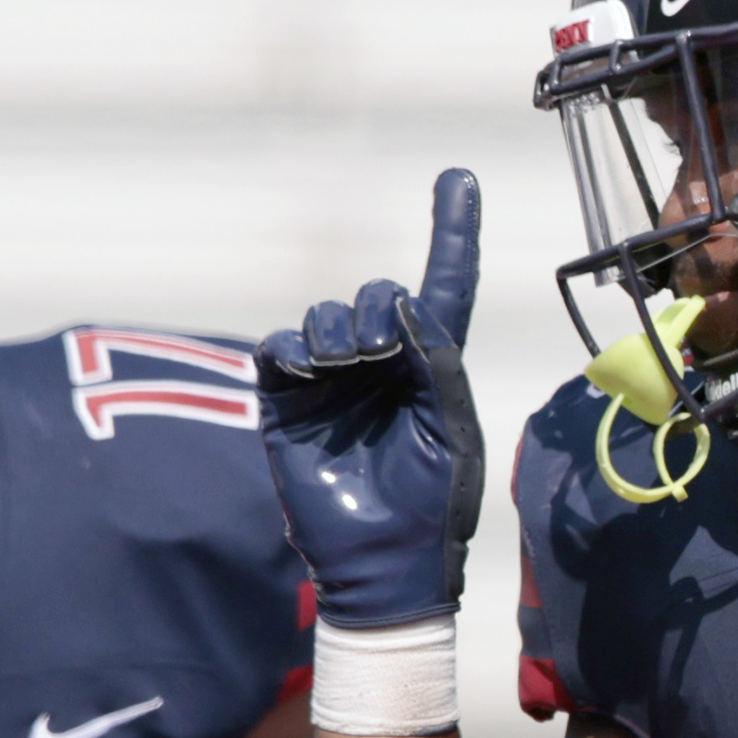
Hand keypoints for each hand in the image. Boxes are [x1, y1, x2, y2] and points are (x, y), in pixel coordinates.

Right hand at [256, 169, 483, 626]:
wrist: (382, 560)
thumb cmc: (432, 502)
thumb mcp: (453, 428)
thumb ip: (438, 362)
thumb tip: (402, 306)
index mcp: (433, 365)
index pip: (445, 286)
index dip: (452, 232)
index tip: (457, 177)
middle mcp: (383, 362)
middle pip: (376, 293)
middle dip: (378, 312)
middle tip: (380, 357)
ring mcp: (332, 377)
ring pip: (326, 313)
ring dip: (337, 329)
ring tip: (345, 369)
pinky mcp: (288, 397)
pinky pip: (280, 345)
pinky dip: (292, 346)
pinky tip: (309, 368)